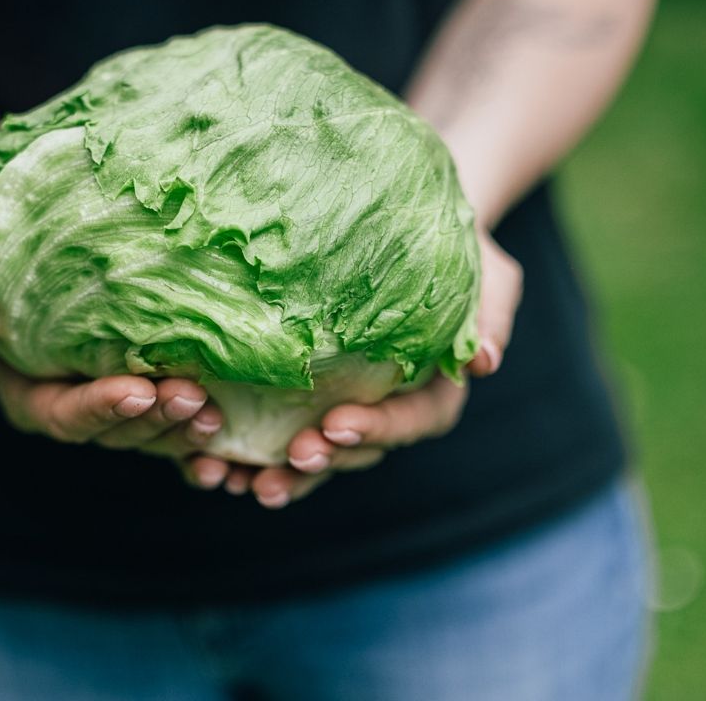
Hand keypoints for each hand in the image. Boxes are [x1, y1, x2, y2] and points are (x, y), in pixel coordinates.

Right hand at [0, 250, 225, 463]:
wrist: (22, 243)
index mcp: (31, 397)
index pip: (66, 416)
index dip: (102, 409)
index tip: (138, 389)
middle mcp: (76, 408)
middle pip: (120, 431)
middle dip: (157, 420)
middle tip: (196, 398)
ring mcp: (117, 402)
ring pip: (155, 430)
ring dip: (187, 426)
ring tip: (220, 410)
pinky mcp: (151, 385)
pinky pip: (178, 413)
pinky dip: (203, 422)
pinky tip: (235, 413)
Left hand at [198, 228, 522, 507]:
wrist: (405, 222)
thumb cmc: (454, 244)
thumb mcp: (486, 271)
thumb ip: (490, 313)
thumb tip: (486, 363)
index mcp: (436, 387)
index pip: (415, 419)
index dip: (379, 428)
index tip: (335, 425)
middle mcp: (390, 406)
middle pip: (361, 448)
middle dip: (327, 460)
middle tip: (290, 459)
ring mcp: (347, 404)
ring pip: (320, 452)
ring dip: (287, 474)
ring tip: (249, 483)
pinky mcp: (307, 394)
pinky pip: (279, 430)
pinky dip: (251, 452)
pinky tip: (215, 464)